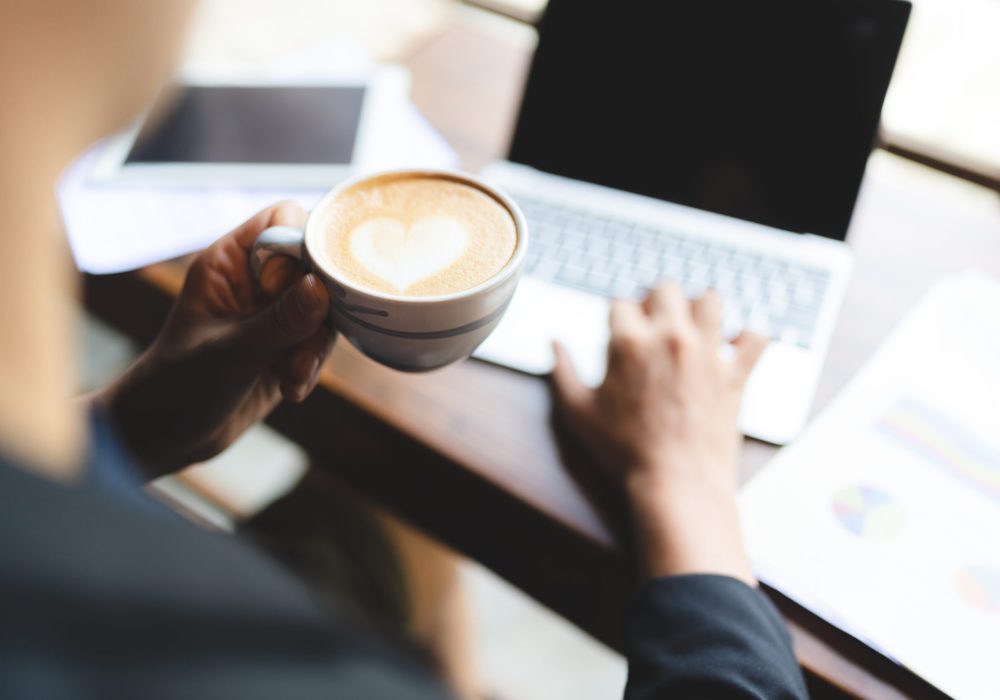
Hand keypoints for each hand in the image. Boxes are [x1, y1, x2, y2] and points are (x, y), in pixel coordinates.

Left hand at [99, 202, 333, 477]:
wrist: (165, 436)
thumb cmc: (177, 384)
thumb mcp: (229, 351)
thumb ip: (278, 320)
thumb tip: (322, 287)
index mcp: (229, 262)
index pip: (284, 220)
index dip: (305, 244)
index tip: (309, 285)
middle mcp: (255, 280)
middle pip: (316, 265)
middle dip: (320, 308)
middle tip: (305, 342)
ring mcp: (274, 313)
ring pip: (324, 309)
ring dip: (314, 346)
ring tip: (293, 375)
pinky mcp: (287, 345)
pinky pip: (320, 342)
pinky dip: (311, 367)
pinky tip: (291, 388)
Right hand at [551, 283, 766, 584]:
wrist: (675, 484)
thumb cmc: (622, 452)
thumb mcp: (577, 412)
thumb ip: (562, 371)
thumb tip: (554, 342)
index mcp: (628, 342)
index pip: (621, 302)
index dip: (617, 314)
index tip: (619, 330)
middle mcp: (670, 337)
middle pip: (666, 289)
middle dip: (656, 300)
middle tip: (653, 322)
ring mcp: (708, 353)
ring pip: (711, 299)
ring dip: (700, 307)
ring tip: (692, 325)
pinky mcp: (736, 374)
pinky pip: (756, 336)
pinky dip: (749, 336)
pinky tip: (734, 345)